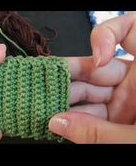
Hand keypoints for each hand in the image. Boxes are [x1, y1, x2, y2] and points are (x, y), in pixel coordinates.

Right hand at [49, 12, 135, 142]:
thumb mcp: (135, 138)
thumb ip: (97, 131)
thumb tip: (57, 122)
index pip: (130, 31)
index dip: (108, 36)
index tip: (99, 58)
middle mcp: (134, 82)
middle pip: (94, 68)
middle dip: (67, 78)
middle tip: (43, 86)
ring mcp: (123, 100)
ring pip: (87, 93)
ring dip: (65, 101)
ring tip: (44, 107)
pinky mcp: (115, 118)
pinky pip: (89, 114)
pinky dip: (73, 119)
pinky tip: (58, 121)